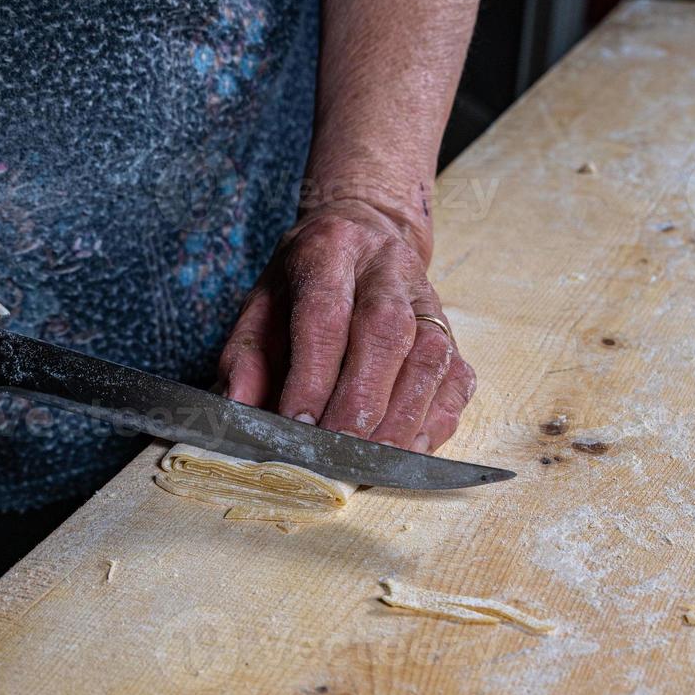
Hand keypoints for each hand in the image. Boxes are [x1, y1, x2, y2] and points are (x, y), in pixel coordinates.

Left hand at [219, 202, 475, 452]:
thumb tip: (239, 408)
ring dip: (402, 418)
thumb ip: (246, 356)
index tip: (297, 423)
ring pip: (429, 356)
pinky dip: (435, 421)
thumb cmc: (304, 282)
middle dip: (361, 400)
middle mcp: (387, 267)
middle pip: (386, 331)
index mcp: (329, 249)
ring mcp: (428, 299)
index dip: (313, 373)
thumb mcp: (262, 305)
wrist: (364, 234)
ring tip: (372, 461)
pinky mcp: (452, 332)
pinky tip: (408, 451)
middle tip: (337, 450)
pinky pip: (456, 378)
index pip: (326, 312)